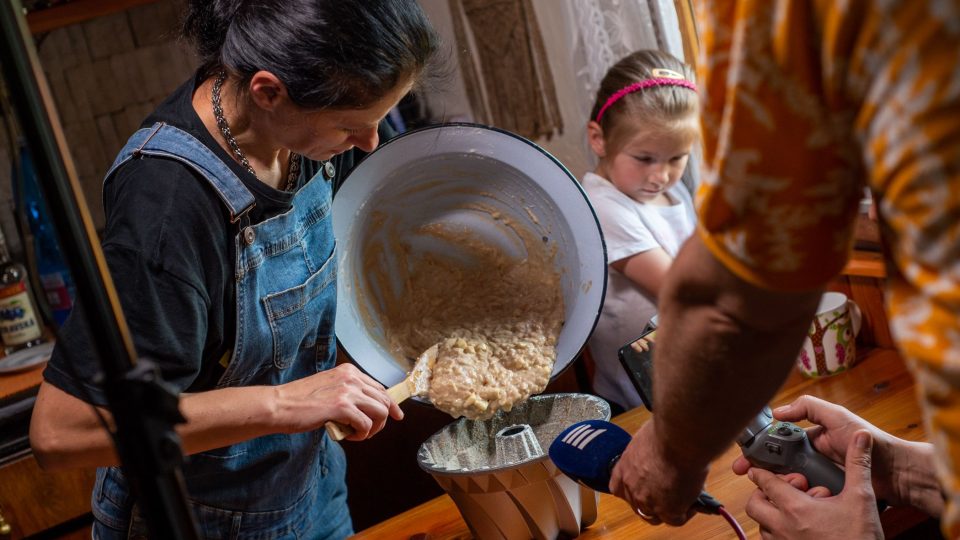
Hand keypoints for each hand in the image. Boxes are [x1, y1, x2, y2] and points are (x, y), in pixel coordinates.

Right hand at [275, 363, 402, 439]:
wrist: (279, 406)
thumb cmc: (299, 401)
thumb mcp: (328, 389)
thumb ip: (347, 394)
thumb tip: (365, 408)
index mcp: (348, 372)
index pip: (379, 388)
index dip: (390, 404)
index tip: (396, 415)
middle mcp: (351, 378)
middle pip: (383, 401)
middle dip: (381, 420)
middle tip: (368, 432)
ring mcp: (347, 391)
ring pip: (380, 412)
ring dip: (373, 428)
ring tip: (358, 434)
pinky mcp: (342, 407)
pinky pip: (365, 424)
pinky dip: (361, 434)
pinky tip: (350, 436)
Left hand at [610, 419, 703, 525]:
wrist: (679, 439)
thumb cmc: (666, 431)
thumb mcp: (647, 440)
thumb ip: (647, 454)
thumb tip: (658, 455)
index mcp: (624, 468)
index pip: (618, 488)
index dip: (631, 491)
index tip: (642, 488)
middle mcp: (631, 487)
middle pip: (637, 505)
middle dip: (652, 502)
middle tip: (668, 494)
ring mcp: (648, 501)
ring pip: (655, 517)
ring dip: (667, 510)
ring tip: (682, 498)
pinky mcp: (668, 510)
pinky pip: (676, 519)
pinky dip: (686, 512)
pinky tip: (693, 501)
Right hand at [732, 395, 899, 503]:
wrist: (896, 471)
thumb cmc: (871, 440)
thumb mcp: (837, 415)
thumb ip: (808, 407)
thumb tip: (778, 412)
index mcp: (812, 436)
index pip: (779, 439)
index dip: (761, 444)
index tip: (745, 451)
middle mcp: (813, 455)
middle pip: (778, 460)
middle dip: (758, 465)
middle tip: (743, 471)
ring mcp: (819, 475)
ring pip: (788, 478)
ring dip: (773, 480)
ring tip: (761, 483)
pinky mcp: (827, 492)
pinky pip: (804, 493)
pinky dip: (792, 494)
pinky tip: (783, 495)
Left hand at [745, 430, 882, 538]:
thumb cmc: (860, 539)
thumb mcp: (861, 498)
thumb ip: (857, 464)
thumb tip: (861, 436)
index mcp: (795, 509)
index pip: (765, 482)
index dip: (763, 471)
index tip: (766, 468)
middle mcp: (782, 528)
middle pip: (754, 503)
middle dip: (765, 493)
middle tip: (788, 490)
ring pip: (762, 525)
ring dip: (773, 513)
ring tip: (798, 508)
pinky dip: (779, 531)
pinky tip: (802, 526)